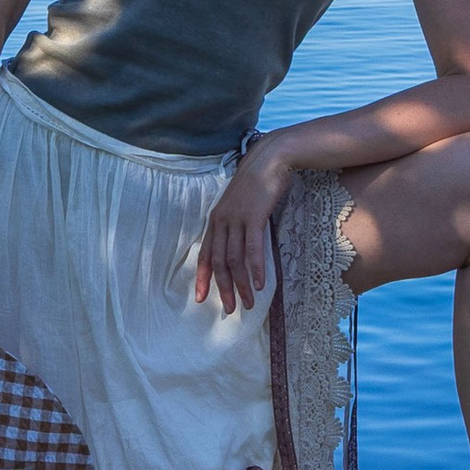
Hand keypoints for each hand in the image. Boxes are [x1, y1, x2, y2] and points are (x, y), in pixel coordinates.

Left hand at [195, 141, 291, 315]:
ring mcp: (237, 218)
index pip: (204, 254)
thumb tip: (239, 248)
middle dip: (222, 288)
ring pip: (235, 259)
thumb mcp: (240, 206)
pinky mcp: (254, 216)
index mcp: (216, 220)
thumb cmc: (257, 184)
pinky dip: (255, 268)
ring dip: (241, 284)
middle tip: (228, 310)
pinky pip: (253, 248)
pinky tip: (260, 284)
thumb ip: (236, 226)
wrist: (269, 160)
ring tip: (248, 303)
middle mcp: (222, 221)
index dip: (202, 277)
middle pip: (218, 261)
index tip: (200, 298)